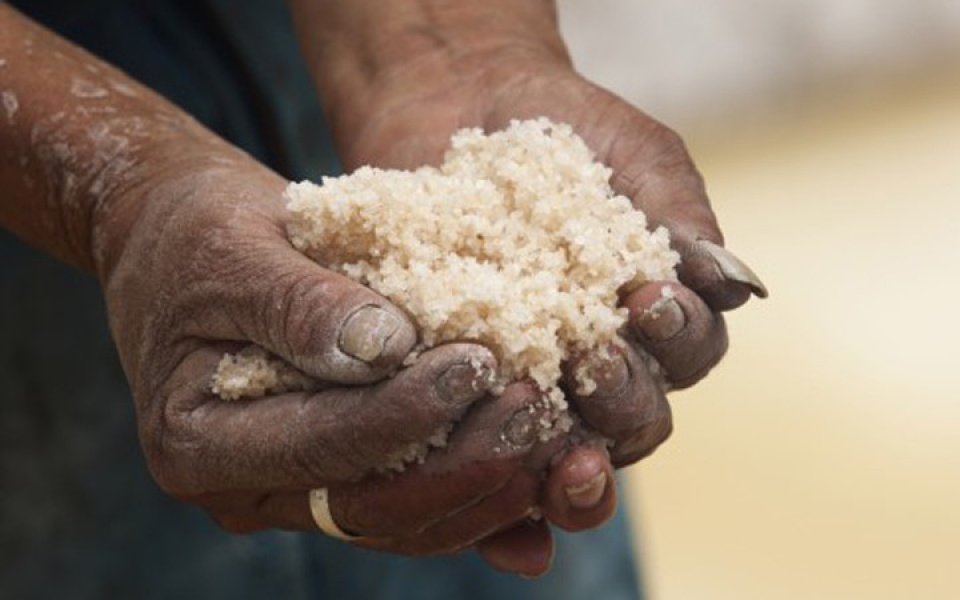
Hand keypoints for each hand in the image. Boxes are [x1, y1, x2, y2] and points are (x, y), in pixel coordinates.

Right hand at [94, 149, 573, 574]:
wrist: (175, 238)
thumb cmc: (192, 234)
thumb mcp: (231, 252)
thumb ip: (301, 305)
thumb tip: (388, 348)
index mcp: (197, 443)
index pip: (318, 447)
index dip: (403, 414)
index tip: (477, 364)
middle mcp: (246, 487)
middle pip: (368, 505)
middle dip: (461, 464)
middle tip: (536, 407)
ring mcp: (292, 489)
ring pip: (400, 517)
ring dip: (482, 486)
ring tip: (552, 432)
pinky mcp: (336, 469)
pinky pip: (411, 498)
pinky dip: (474, 490)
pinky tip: (541, 475)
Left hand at [316, 36, 764, 559]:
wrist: (465, 106)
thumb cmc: (568, 130)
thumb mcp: (638, 158)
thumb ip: (683, 218)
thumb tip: (741, 286)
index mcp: (658, 318)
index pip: (691, 353)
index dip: (681, 339)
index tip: (651, 298)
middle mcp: (602, 360)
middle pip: (637, 416)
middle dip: (625, 392)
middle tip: (597, 351)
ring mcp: (532, 375)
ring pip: (565, 438)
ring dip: (564, 434)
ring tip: (536, 394)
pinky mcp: (464, 377)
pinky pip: (480, 427)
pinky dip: (483, 444)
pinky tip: (471, 431)